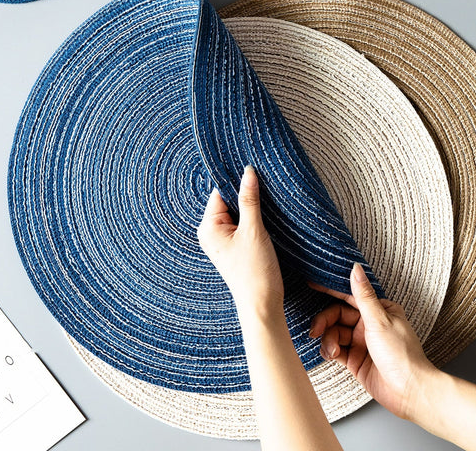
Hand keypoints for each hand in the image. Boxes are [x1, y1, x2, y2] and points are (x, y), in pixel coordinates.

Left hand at [197, 166, 283, 317]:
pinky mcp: (234, 247)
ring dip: (251, 208)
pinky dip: (252, 220)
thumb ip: (249, 199)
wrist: (262, 306)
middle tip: (265, 183)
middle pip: (228, 201)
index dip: (236, 182)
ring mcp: (222, 241)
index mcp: (208, 227)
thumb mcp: (253, 230)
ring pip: (237, 213)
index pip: (220, 192)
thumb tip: (248, 172)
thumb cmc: (254, 272)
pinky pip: (241, 225)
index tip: (253, 169)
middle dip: (245, 195)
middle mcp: (210, 232)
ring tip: (268, 202)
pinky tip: (265, 217)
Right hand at [309, 263, 435, 419]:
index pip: (349, 296)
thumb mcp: (379, 321)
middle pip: (337, 316)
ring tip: (332, 351)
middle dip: (324, 322)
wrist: (410, 393)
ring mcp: (362, 342)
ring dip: (329, 341)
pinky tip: (332, 356)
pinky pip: (335, 349)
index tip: (312, 285)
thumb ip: (363, 295)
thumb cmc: (402, 355)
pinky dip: (330, 351)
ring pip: (334, 333)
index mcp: (379, 311)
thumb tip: (356, 268)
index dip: (330, 291)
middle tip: (315, 331)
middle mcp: (369, 325)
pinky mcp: (355, 359)